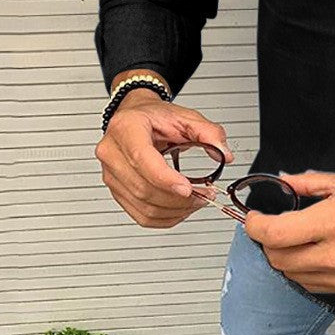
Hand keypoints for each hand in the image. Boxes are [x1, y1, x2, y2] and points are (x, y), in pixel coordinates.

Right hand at [95, 88, 233, 227]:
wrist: (136, 118)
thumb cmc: (155, 117)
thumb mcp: (185, 116)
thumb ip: (209, 132)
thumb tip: (224, 154)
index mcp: (126, 128)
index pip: (142, 159)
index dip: (165, 178)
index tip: (188, 189)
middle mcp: (112, 152)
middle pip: (143, 188)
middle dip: (178, 198)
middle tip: (204, 195)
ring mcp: (110, 174)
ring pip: (143, 206)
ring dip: (175, 210)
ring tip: (197, 201)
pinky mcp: (116, 191)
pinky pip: (139, 215)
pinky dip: (164, 218)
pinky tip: (181, 209)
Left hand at [244, 171, 334, 293]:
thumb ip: (308, 183)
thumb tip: (282, 180)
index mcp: (334, 220)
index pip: (276, 233)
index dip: (255, 226)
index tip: (253, 218)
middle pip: (278, 259)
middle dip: (266, 242)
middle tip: (269, 228)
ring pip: (292, 276)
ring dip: (283, 259)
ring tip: (290, 241)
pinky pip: (312, 286)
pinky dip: (302, 272)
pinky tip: (310, 255)